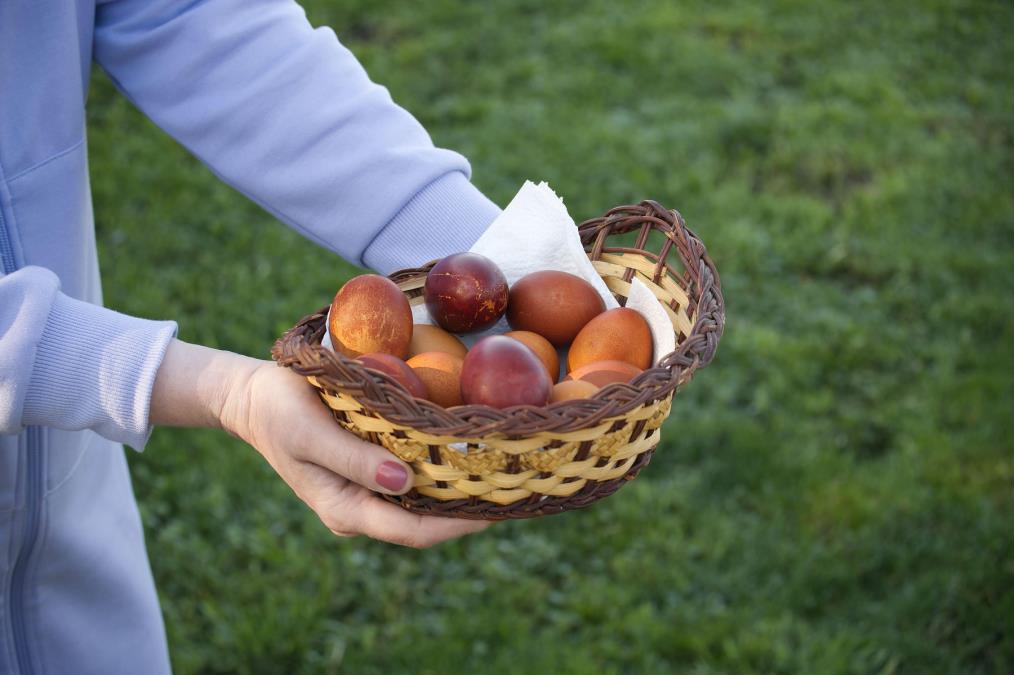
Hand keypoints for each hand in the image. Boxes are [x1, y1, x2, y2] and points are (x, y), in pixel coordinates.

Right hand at [151, 340, 489, 547]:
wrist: (254, 397)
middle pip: (425, 524)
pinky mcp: (369, 475)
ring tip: (506, 473)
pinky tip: (472, 455)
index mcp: (345, 510)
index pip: (414, 531)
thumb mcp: (309, 431)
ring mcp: (365, 495)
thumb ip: (354, 460)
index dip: (460, 524)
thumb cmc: (279, 408)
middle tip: (518, 488)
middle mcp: (360, 511)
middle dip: (471, 512)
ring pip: (423, 505)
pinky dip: (443, 473)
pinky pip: (414, 483)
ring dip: (461, 493)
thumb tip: (404, 483)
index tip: (501, 507)